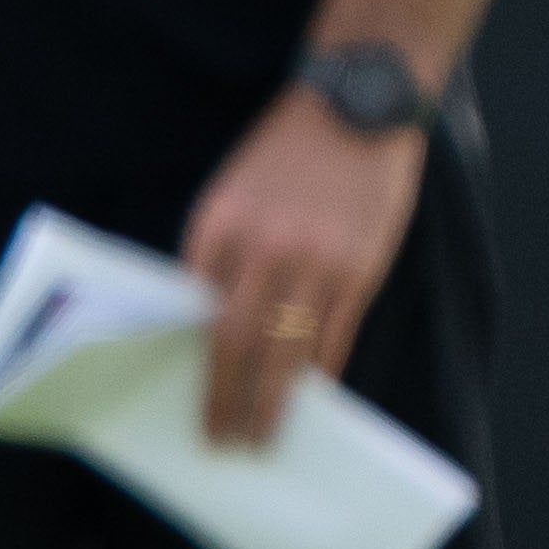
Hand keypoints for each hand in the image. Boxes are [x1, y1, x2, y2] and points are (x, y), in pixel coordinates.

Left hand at [180, 83, 422, 447]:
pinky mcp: (361, 266)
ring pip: (288, 348)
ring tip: (260, 438)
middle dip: (225, 398)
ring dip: (272, 401)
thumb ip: (217, 254)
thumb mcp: (230, 194)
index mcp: (218, 225)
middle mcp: (264, 246)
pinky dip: (321, 372)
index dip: (192, 364)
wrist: (356, 107)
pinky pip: (335, 334)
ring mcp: (317, 260)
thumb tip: (204, 324)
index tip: (186, 402)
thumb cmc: (283, 155)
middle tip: (219, 441)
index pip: (195, 312)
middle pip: (236, 342)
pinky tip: (312, 399)